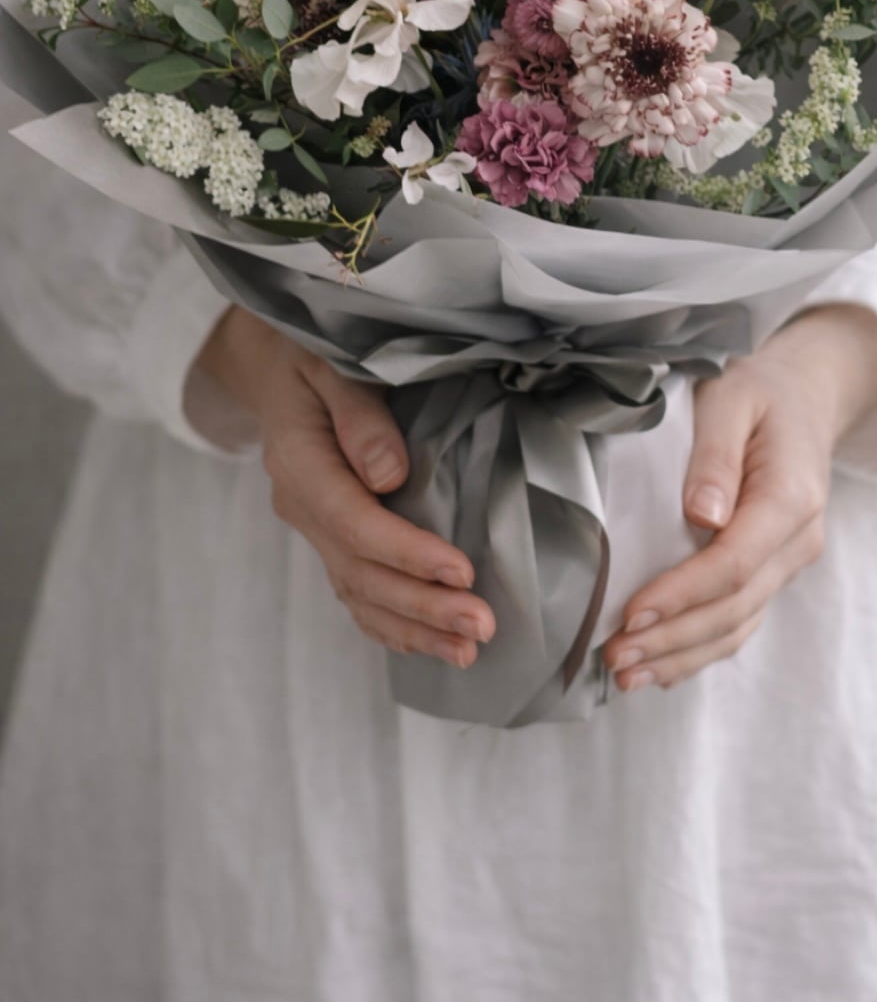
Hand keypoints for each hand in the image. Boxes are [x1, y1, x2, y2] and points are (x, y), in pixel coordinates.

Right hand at [196, 306, 495, 668]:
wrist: (270, 361)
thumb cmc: (310, 351)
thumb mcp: (331, 362)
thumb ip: (358, 413)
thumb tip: (390, 476)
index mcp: (299, 462)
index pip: (354, 522)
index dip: (407, 553)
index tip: (462, 573)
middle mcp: (301, 505)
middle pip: (360, 571)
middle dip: (421, 605)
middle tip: (480, 627)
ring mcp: (312, 526)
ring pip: (358, 592)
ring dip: (414, 627)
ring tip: (468, 650)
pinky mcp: (329, 536)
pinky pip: (356, 590)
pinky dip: (392, 624)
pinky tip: (433, 645)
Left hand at [603, 305, 876, 692]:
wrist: (805, 397)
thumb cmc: (760, 392)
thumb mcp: (733, 397)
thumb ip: (716, 454)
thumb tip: (702, 514)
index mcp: (791, 498)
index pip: (734, 563)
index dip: (682, 594)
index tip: (632, 614)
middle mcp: (798, 540)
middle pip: (734, 607)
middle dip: (672, 639)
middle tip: (614, 657)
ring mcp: (789, 561)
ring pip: (737, 625)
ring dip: (682, 657)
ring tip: (626, 675)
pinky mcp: (773, 571)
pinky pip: (740, 621)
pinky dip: (701, 650)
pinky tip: (661, 668)